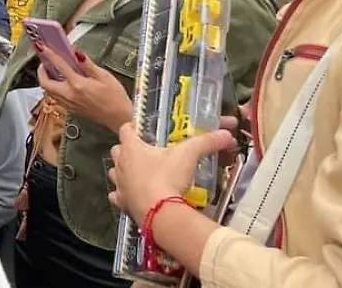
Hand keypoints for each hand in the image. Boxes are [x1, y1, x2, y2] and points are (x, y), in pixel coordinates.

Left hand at [36, 44, 133, 132]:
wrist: (119, 118)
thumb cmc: (115, 97)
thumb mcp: (104, 76)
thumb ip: (87, 64)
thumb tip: (76, 53)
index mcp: (78, 84)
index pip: (59, 66)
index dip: (49, 54)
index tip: (42, 47)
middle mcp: (69, 95)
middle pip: (45, 82)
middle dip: (41, 70)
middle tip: (46, 61)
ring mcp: (68, 103)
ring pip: (48, 91)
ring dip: (46, 80)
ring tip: (51, 70)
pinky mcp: (70, 109)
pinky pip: (54, 98)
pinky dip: (52, 88)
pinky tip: (60, 83)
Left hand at [108, 122, 237, 222]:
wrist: (160, 214)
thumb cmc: (167, 178)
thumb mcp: (189, 155)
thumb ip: (206, 142)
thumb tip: (226, 134)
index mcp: (131, 148)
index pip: (125, 129)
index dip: (133, 128)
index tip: (143, 130)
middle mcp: (120, 164)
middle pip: (117, 150)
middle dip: (127, 150)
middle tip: (145, 152)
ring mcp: (119, 184)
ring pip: (115, 172)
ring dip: (124, 171)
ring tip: (140, 173)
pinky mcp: (122, 203)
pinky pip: (117, 195)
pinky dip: (124, 194)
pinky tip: (135, 195)